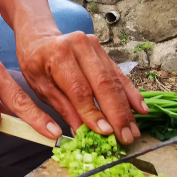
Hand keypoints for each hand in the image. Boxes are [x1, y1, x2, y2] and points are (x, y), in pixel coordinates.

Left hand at [17, 32, 147, 144]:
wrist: (39, 39)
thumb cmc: (36, 65)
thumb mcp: (41, 88)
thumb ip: (62, 108)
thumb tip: (81, 132)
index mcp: (59, 55)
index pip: (80, 89)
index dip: (93, 112)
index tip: (104, 132)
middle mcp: (80, 46)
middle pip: (103, 84)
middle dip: (116, 114)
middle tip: (125, 137)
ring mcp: (94, 46)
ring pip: (114, 81)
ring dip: (126, 108)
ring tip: (133, 130)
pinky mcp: (103, 51)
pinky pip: (119, 75)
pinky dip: (130, 93)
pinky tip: (140, 110)